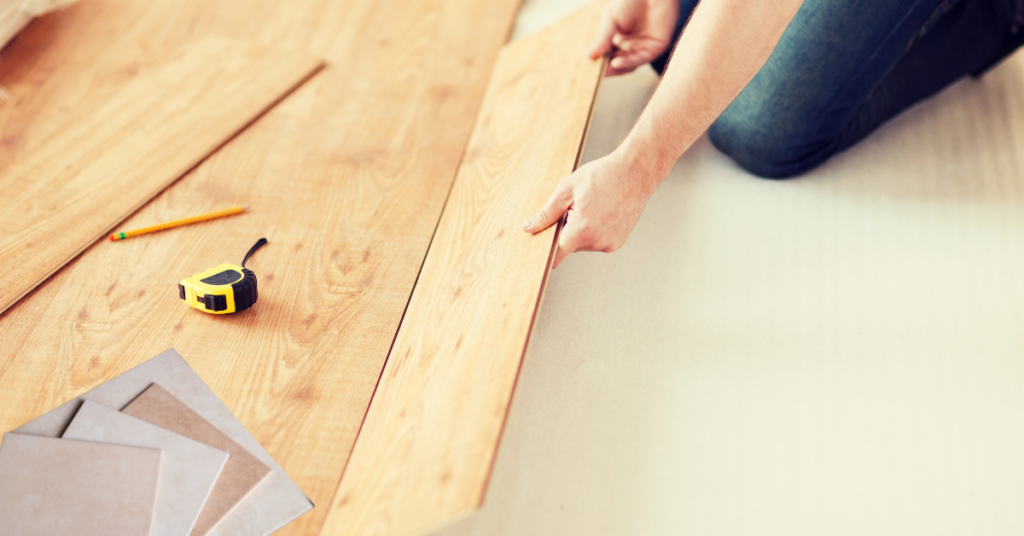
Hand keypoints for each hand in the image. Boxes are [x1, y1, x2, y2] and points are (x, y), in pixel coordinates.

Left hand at [521, 151, 659, 267]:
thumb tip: (528, 227)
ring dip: (581, 230)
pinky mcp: (617, 242)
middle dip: (566, 230)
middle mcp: (597, 242)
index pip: (556, 255)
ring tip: (592, 206)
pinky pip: (597, 241)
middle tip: (574, 207)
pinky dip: (594, 230)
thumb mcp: (567, 190)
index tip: (539, 249)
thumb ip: (546, 213)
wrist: (636, 172)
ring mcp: (609, 244)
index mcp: (582, 230)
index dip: (545, 252)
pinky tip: (602, 212)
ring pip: (583, 243)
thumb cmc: (603, 176)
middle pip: (569, 245)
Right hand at [588, 0, 679, 75]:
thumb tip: (588, 56)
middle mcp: (630, 46)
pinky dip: (628, 63)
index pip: (607, 55)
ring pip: (628, 64)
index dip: (598, 61)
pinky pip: (640, 59)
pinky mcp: (655, 49)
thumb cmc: (630, 0)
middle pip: (617, 62)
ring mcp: (642, 48)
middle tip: (595, 74)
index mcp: (618, 38)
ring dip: (616, 68)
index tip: (588, 66)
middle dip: (606, 68)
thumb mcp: (610, 19)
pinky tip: (616, 63)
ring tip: (605, 70)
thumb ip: (602, 38)